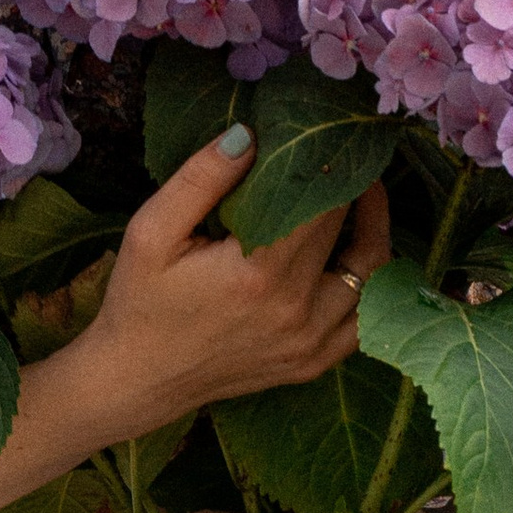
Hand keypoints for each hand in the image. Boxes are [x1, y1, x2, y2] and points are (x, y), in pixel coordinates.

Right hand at [67, 131, 391, 438]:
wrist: (137, 379)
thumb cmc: (140, 300)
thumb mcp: (151, 231)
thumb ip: (201, 179)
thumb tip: (249, 133)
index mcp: (257, 273)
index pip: (322, 204)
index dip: (332, 165)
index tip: (331, 139)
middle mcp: (295, 310)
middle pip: (350, 233)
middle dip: (354, 190)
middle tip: (346, 156)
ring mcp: (309, 342)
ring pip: (373, 277)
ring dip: (374, 232)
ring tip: (364, 198)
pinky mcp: (312, 363)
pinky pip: (365, 321)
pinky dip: (372, 286)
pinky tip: (357, 256)